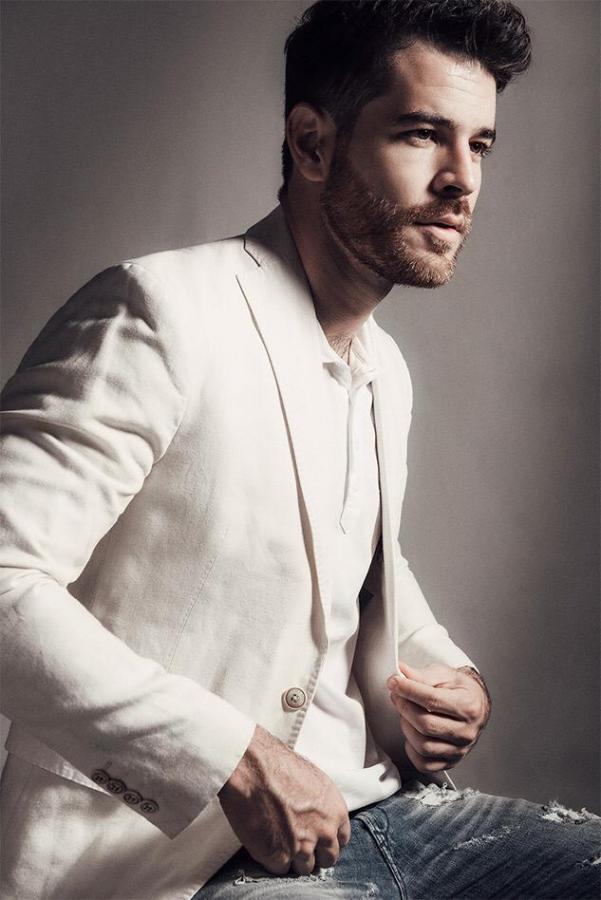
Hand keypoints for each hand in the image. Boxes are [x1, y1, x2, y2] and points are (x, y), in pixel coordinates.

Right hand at [218, 724, 350, 875]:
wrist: (252, 767)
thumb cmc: (277, 765)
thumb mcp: (313, 781)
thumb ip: (321, 806)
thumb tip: (316, 817)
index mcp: (335, 811)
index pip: (342, 839)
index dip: (327, 840)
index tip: (318, 839)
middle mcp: (324, 832)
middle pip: (328, 859)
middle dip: (315, 854)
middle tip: (298, 844)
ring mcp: (302, 848)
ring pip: (305, 869)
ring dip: (293, 859)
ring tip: (278, 841)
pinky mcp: (279, 857)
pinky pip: (280, 870)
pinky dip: (272, 860)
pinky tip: (264, 841)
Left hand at [387, 661, 490, 773]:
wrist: (474, 706)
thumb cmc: (459, 690)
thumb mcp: (444, 675)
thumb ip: (422, 675)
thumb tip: (401, 672)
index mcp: (468, 705)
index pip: (432, 700)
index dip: (408, 690)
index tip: (394, 682)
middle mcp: (467, 731)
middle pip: (426, 725)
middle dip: (404, 707)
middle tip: (397, 695)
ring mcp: (459, 750)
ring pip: (423, 746)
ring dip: (407, 727)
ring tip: (405, 713)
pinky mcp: (450, 762)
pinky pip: (424, 764)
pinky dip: (411, 749)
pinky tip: (412, 732)